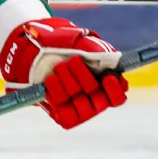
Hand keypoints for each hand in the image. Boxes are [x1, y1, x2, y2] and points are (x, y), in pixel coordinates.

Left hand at [3, 18, 128, 129]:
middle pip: (100, 103)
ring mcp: (79, 110)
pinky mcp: (63, 115)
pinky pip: (65, 114)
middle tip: (73, 61)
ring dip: (68, 83)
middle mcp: (95, 101)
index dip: (114, 90)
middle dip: (85, 79)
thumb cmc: (66, 47)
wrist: (39, 52)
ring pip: (82, 107)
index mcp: (106, 86)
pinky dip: (57, 94)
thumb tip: (114, 63)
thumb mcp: (84, 43)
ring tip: (59, 67)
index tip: (108, 77)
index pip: (118, 98)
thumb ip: (100, 52)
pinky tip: (51, 80)